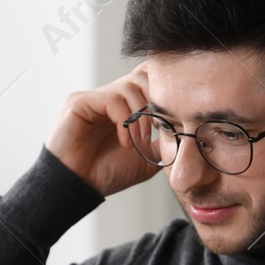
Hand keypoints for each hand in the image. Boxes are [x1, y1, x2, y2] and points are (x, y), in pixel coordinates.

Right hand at [45, 63, 161, 197]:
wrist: (80, 188)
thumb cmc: (107, 174)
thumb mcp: (146, 158)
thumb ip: (162, 141)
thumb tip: (184, 130)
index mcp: (125, 107)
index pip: (148, 80)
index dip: (163, 93)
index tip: (171, 121)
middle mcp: (110, 97)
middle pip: (143, 75)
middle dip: (155, 102)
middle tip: (156, 130)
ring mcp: (94, 98)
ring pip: (130, 86)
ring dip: (140, 117)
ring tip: (138, 141)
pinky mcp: (80, 101)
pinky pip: (112, 98)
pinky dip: (124, 120)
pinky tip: (124, 142)